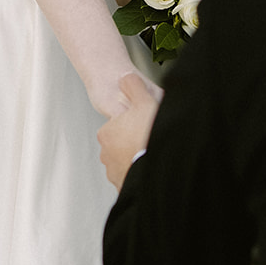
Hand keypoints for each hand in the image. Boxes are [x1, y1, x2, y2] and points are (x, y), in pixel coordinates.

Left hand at [98, 72, 161, 189]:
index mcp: (107, 132)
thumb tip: (126, 77)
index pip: (120, 124)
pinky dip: (141, 173)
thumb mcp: (143, 99)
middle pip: (124, 144)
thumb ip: (133, 85)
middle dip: (136, 142)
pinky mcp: (124, 187)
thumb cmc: (148, 134)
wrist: (159, 165)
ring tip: (152, 153)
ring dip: (138, 158)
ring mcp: (114, 172)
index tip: (146, 124)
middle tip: (150, 139)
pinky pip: (133, 177)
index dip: (136, 122)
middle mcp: (107, 154)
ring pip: (128, 161)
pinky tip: (152, 166)